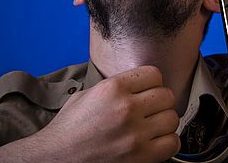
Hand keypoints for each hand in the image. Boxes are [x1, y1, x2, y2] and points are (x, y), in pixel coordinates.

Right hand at [0, 65, 179, 162]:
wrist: (55, 159)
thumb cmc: (69, 129)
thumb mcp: (88, 94)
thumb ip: (114, 86)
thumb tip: (136, 84)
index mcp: (113, 88)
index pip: (154, 74)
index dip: (151, 81)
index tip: (147, 89)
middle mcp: (127, 108)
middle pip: (166, 95)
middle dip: (159, 100)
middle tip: (150, 108)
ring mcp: (135, 135)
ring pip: (172, 117)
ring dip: (164, 121)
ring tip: (153, 125)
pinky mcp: (140, 158)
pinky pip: (172, 143)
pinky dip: (167, 141)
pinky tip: (155, 141)